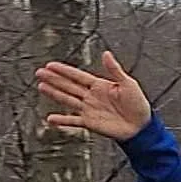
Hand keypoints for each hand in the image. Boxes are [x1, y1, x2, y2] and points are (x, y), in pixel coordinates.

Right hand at [36, 51, 152, 141]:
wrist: (140, 127)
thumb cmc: (138, 104)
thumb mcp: (128, 83)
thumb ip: (114, 70)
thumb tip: (106, 54)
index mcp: (99, 85)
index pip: (77, 76)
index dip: (63, 70)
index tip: (50, 65)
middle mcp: (91, 96)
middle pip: (68, 85)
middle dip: (54, 79)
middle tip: (39, 73)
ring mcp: (89, 109)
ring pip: (67, 99)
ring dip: (54, 94)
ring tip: (41, 87)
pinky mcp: (90, 123)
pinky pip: (73, 121)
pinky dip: (62, 120)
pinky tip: (50, 119)